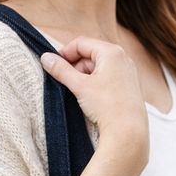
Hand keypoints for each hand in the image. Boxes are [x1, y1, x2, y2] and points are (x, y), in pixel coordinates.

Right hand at [40, 37, 148, 169]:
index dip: (65, 53)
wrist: (128, 132)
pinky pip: (108, 78)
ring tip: (78, 93)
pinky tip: (91, 99)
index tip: (53, 65)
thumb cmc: (107, 106)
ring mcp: (128, 72)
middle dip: (75, 67)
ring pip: (99, 68)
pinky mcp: (129, 87)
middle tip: (64, 82)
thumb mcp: (80, 86)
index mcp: (111, 52)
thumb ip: (61, 70)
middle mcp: (123, 58)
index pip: (81, 43)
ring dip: (85, 77)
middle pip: (91, 55)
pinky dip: (96, 84)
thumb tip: (45, 58)